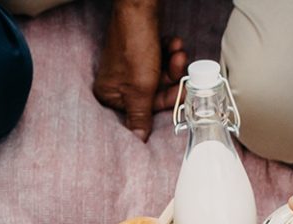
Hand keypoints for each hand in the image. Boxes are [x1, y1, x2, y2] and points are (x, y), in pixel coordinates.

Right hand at [93, 0, 186, 140]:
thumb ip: (140, 117)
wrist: (138, 6)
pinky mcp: (139, 50)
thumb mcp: (140, 88)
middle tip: (181, 67)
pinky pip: (159, 60)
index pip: (142, 110)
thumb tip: (138, 141)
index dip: (165, 102)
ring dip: (173, 64)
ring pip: (159, 75)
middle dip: (171, 79)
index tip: (182, 94)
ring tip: (177, 51)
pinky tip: (173, 43)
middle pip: (153, 93)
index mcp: (110, 94)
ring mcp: (128, 65)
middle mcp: (117, 81)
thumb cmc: (134, 45)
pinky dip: (169, 53)